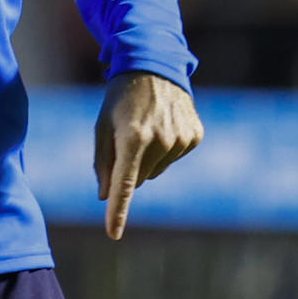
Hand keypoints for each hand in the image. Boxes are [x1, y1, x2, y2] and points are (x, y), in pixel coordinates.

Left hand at [93, 70, 201, 240]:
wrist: (154, 65)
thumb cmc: (120, 97)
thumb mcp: (102, 125)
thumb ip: (102, 162)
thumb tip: (104, 197)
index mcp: (133, 137)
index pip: (125, 184)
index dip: (118, 210)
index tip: (113, 233)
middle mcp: (160, 141)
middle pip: (139, 178)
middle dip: (128, 167)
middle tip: (126, 137)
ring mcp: (181, 140)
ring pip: (156, 170)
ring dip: (147, 158)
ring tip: (145, 127)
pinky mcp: (195, 137)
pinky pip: (174, 158)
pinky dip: (166, 149)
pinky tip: (163, 125)